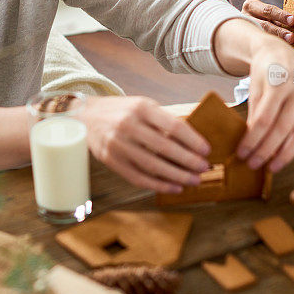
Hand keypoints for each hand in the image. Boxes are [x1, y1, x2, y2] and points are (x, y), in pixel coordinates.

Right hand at [79, 96, 210, 192]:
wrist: (86, 116)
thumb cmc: (122, 111)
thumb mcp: (143, 106)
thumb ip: (164, 120)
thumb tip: (193, 141)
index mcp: (142, 108)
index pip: (173, 126)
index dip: (193, 141)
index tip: (207, 150)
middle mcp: (129, 125)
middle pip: (165, 148)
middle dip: (189, 161)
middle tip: (204, 168)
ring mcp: (118, 144)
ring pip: (153, 166)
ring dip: (177, 176)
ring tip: (194, 180)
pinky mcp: (111, 160)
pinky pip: (139, 177)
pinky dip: (159, 185)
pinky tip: (174, 187)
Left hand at [236, 36, 293, 172]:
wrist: (280, 53)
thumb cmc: (264, 74)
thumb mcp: (253, 90)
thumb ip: (254, 115)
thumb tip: (248, 146)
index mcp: (279, 80)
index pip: (265, 119)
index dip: (253, 140)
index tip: (242, 154)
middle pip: (283, 128)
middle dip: (267, 150)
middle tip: (253, 165)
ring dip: (285, 154)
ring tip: (270, 167)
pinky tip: (285, 154)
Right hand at [242, 0, 293, 44]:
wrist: (245, 28)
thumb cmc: (261, 18)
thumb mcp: (266, 14)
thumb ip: (277, 17)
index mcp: (250, 6)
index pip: (267, 10)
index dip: (281, 15)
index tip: (293, 20)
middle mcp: (245, 18)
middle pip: (264, 25)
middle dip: (279, 31)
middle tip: (291, 36)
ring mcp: (244, 31)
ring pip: (262, 36)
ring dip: (277, 40)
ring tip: (288, 44)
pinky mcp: (246, 42)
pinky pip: (260, 44)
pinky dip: (272, 46)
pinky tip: (281, 49)